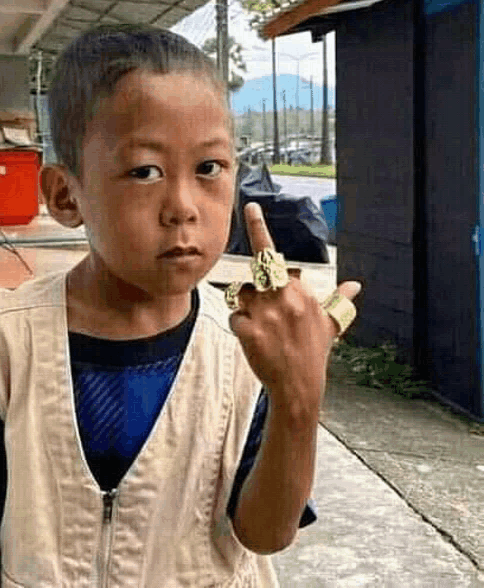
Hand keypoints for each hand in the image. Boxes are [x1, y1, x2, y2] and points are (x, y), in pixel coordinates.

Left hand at [229, 202, 361, 412]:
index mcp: (300, 291)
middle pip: (254, 277)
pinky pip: (235, 318)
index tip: (249, 207)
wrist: (299, 385)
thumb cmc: (314, 351)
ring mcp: (264, 314)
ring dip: (248, 309)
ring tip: (265, 330)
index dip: (259, 228)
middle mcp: (283, 298)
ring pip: (241, 296)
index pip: (275, 255)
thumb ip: (339, 300)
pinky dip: (241, 328)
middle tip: (269, 313)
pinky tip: (256, 342)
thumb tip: (356, 285)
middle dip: (256, 290)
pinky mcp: (248, 330)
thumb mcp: (330, 324)